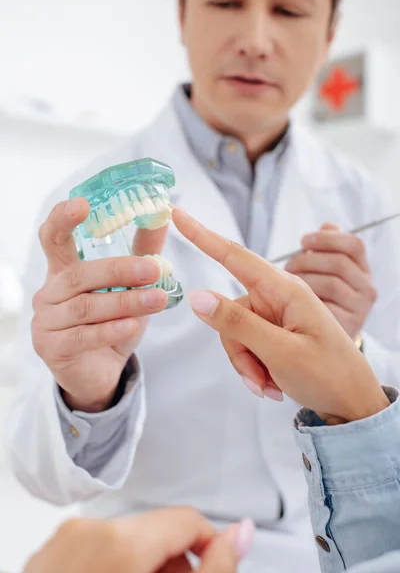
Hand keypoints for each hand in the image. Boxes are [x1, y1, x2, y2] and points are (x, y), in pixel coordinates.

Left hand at [23, 507, 253, 572]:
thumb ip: (215, 570)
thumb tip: (239, 533)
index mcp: (116, 542)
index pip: (187, 520)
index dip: (208, 549)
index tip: (212, 572)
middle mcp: (83, 533)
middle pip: (156, 532)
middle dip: (174, 566)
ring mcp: (59, 546)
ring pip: (127, 541)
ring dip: (148, 569)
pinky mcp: (45, 560)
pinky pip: (97, 550)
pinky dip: (116, 570)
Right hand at [32, 198, 168, 412]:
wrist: (99, 371)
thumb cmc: (111, 322)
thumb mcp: (130, 286)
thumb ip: (143, 251)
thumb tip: (164, 214)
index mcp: (63, 270)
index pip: (53, 237)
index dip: (63, 219)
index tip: (83, 204)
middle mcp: (49, 292)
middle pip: (80, 274)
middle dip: (120, 271)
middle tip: (154, 270)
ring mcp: (46, 321)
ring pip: (86, 306)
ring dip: (125, 302)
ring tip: (157, 300)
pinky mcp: (51, 348)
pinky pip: (83, 336)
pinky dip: (110, 330)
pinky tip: (132, 326)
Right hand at [172, 209, 389, 424]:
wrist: (353, 404)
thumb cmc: (328, 375)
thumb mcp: (280, 351)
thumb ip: (236, 322)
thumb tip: (196, 296)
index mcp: (285, 290)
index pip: (234, 256)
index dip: (202, 235)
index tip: (178, 215)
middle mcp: (278, 296)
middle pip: (229, 310)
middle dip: (237, 349)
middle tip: (256, 380)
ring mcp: (276, 314)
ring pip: (234, 331)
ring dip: (246, 363)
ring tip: (269, 386)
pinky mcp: (274, 331)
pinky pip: (246, 343)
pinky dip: (254, 366)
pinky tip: (272, 385)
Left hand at [285, 224, 376, 339]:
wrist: (325, 341)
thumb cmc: (320, 298)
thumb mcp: (325, 272)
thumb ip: (326, 248)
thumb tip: (327, 225)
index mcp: (362, 269)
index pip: (354, 245)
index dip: (326, 238)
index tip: (303, 241)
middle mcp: (367, 288)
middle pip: (338, 263)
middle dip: (307, 261)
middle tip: (288, 266)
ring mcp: (360, 308)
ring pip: (330, 283)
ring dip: (303, 280)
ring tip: (287, 284)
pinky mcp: (350, 326)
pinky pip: (325, 308)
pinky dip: (306, 303)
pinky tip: (294, 303)